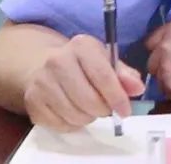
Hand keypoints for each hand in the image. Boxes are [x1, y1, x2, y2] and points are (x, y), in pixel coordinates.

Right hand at [23, 34, 144, 131]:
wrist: (42, 65)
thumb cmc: (81, 64)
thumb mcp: (105, 60)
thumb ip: (124, 74)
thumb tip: (137, 88)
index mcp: (81, 45)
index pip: (102, 75)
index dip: (117, 97)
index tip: (125, 110)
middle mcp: (57, 60)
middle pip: (88, 99)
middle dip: (103, 109)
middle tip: (106, 108)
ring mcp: (42, 82)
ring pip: (75, 115)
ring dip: (88, 117)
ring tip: (88, 107)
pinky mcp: (32, 102)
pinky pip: (60, 125)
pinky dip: (72, 124)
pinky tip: (73, 111)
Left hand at [145, 19, 170, 103]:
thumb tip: (165, 43)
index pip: (151, 40)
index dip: (161, 48)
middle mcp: (165, 47)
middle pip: (152, 60)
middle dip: (162, 64)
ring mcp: (165, 68)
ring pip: (158, 76)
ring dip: (168, 78)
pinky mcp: (170, 88)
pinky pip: (165, 91)